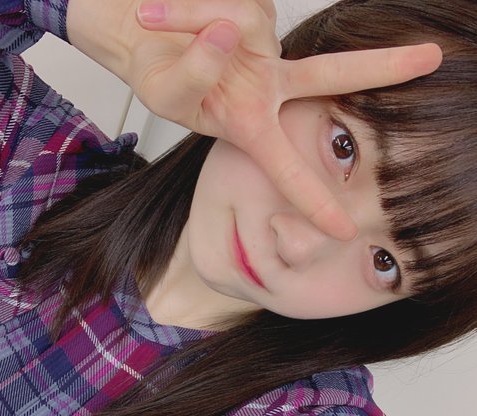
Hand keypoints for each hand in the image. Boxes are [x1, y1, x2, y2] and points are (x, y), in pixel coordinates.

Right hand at [126, 0, 441, 239]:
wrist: (143, 36)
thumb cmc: (159, 76)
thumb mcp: (166, 93)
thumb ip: (196, 72)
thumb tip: (230, 32)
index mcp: (251, 126)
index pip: (288, 168)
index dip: (312, 202)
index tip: (344, 231)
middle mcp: (269, 86)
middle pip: (332, 75)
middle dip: (382, 67)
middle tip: (432, 59)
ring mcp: (265, 44)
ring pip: (237, 25)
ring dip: (189, 22)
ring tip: (151, 22)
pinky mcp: (255, 7)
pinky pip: (224, 3)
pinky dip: (184, 7)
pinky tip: (170, 13)